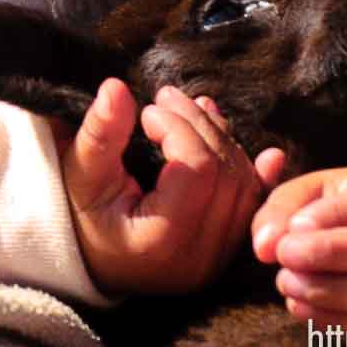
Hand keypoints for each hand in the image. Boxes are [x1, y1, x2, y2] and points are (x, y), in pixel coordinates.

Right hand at [60, 80, 284, 296]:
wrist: (93, 259)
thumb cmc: (82, 215)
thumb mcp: (81, 174)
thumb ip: (101, 133)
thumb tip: (115, 87)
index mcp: (160, 241)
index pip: (196, 170)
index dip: (179, 128)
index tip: (147, 111)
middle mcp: (198, 257)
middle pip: (225, 174)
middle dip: (201, 124)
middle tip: (167, 98)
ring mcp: (218, 259)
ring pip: (245, 186)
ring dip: (224, 140)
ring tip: (195, 110)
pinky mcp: (228, 252)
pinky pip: (254, 208)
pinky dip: (256, 175)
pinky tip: (266, 153)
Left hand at [251, 165, 346, 338]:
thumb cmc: (338, 204)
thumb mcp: (311, 189)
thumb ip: (283, 206)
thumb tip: (265, 245)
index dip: (337, 213)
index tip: (296, 225)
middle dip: (330, 254)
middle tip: (284, 254)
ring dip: (331, 292)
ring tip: (286, 282)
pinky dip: (335, 321)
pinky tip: (299, 306)